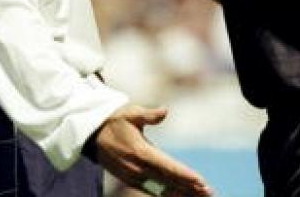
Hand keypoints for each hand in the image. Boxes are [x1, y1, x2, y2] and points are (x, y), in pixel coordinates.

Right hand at [94, 104, 212, 196]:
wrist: (92, 135)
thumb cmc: (115, 121)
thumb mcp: (131, 113)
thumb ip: (149, 115)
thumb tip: (165, 111)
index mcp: (141, 152)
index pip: (168, 166)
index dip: (185, 175)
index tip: (200, 181)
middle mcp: (138, 168)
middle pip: (168, 181)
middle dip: (189, 187)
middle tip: (208, 192)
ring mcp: (133, 176)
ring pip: (161, 188)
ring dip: (180, 192)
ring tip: (199, 195)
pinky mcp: (130, 179)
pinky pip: (152, 189)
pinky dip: (167, 193)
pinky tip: (180, 194)